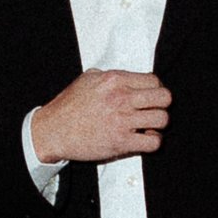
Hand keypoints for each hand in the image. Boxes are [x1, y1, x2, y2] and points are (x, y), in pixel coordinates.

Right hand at [30, 69, 173, 165]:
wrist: (53, 131)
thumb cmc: (67, 107)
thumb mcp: (86, 80)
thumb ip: (107, 76)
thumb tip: (124, 77)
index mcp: (114, 81)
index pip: (153, 80)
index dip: (155, 89)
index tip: (151, 96)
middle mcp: (121, 98)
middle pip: (164, 97)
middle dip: (162, 104)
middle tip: (153, 109)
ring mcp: (123, 120)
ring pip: (162, 119)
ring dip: (158, 123)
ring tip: (149, 125)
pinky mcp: (121, 142)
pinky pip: (153, 142)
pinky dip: (153, 141)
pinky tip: (144, 138)